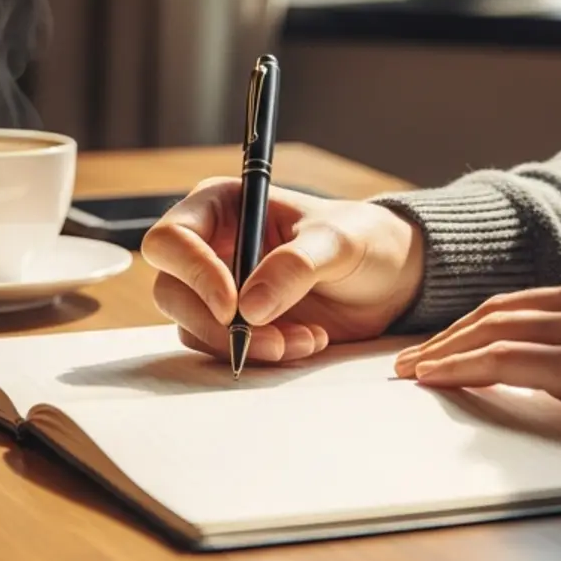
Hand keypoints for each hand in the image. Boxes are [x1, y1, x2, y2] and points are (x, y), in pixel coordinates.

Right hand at [140, 179, 424, 362]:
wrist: (389, 278)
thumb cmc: (362, 239)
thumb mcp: (338, 242)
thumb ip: (296, 266)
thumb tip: (250, 308)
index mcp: (223, 205)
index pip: (173, 237)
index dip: (193, 273)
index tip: (233, 307)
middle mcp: (210, 245)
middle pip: (171, 289)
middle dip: (217, 324)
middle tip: (270, 340)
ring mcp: (218, 287)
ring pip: (193, 327)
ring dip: (245, 345)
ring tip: (306, 339)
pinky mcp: (235, 323)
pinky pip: (224, 349)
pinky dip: (263, 355)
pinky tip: (308, 341)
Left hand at [393, 270, 560, 448]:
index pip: (530, 302)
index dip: (486, 321)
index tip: (457, 337)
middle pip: (500, 310)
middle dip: (452, 333)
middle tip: (415, 354)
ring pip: (492, 331)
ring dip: (443, 351)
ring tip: (410, 371)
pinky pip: (502, 360)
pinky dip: (460, 366)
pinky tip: (434, 378)